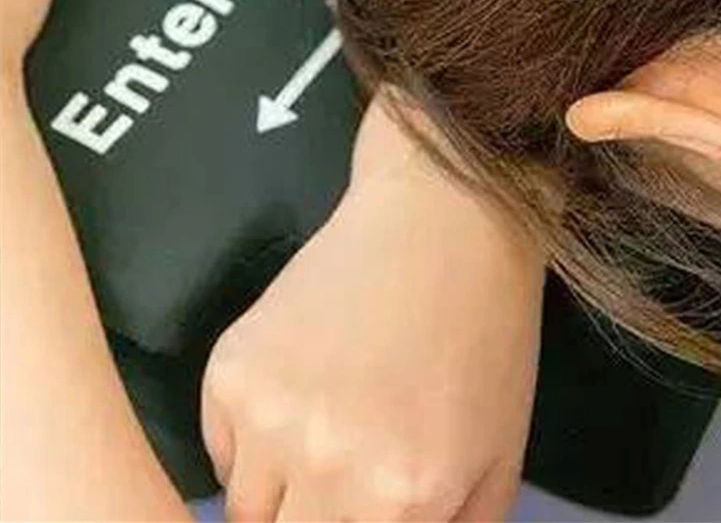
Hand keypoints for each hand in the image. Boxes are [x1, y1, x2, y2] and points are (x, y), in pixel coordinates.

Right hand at [202, 102, 543, 520]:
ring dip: (279, 493)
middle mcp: (323, 465)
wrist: (438, 227)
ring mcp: (265, 413)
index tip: (359, 514)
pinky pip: (222, 449)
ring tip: (322, 435)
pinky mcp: (228, 367)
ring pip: (244, 510)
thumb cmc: (483, 337)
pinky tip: (298, 390)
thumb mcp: (497, 460)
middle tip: (340, 491)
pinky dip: (251, 444)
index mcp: (399, 498)